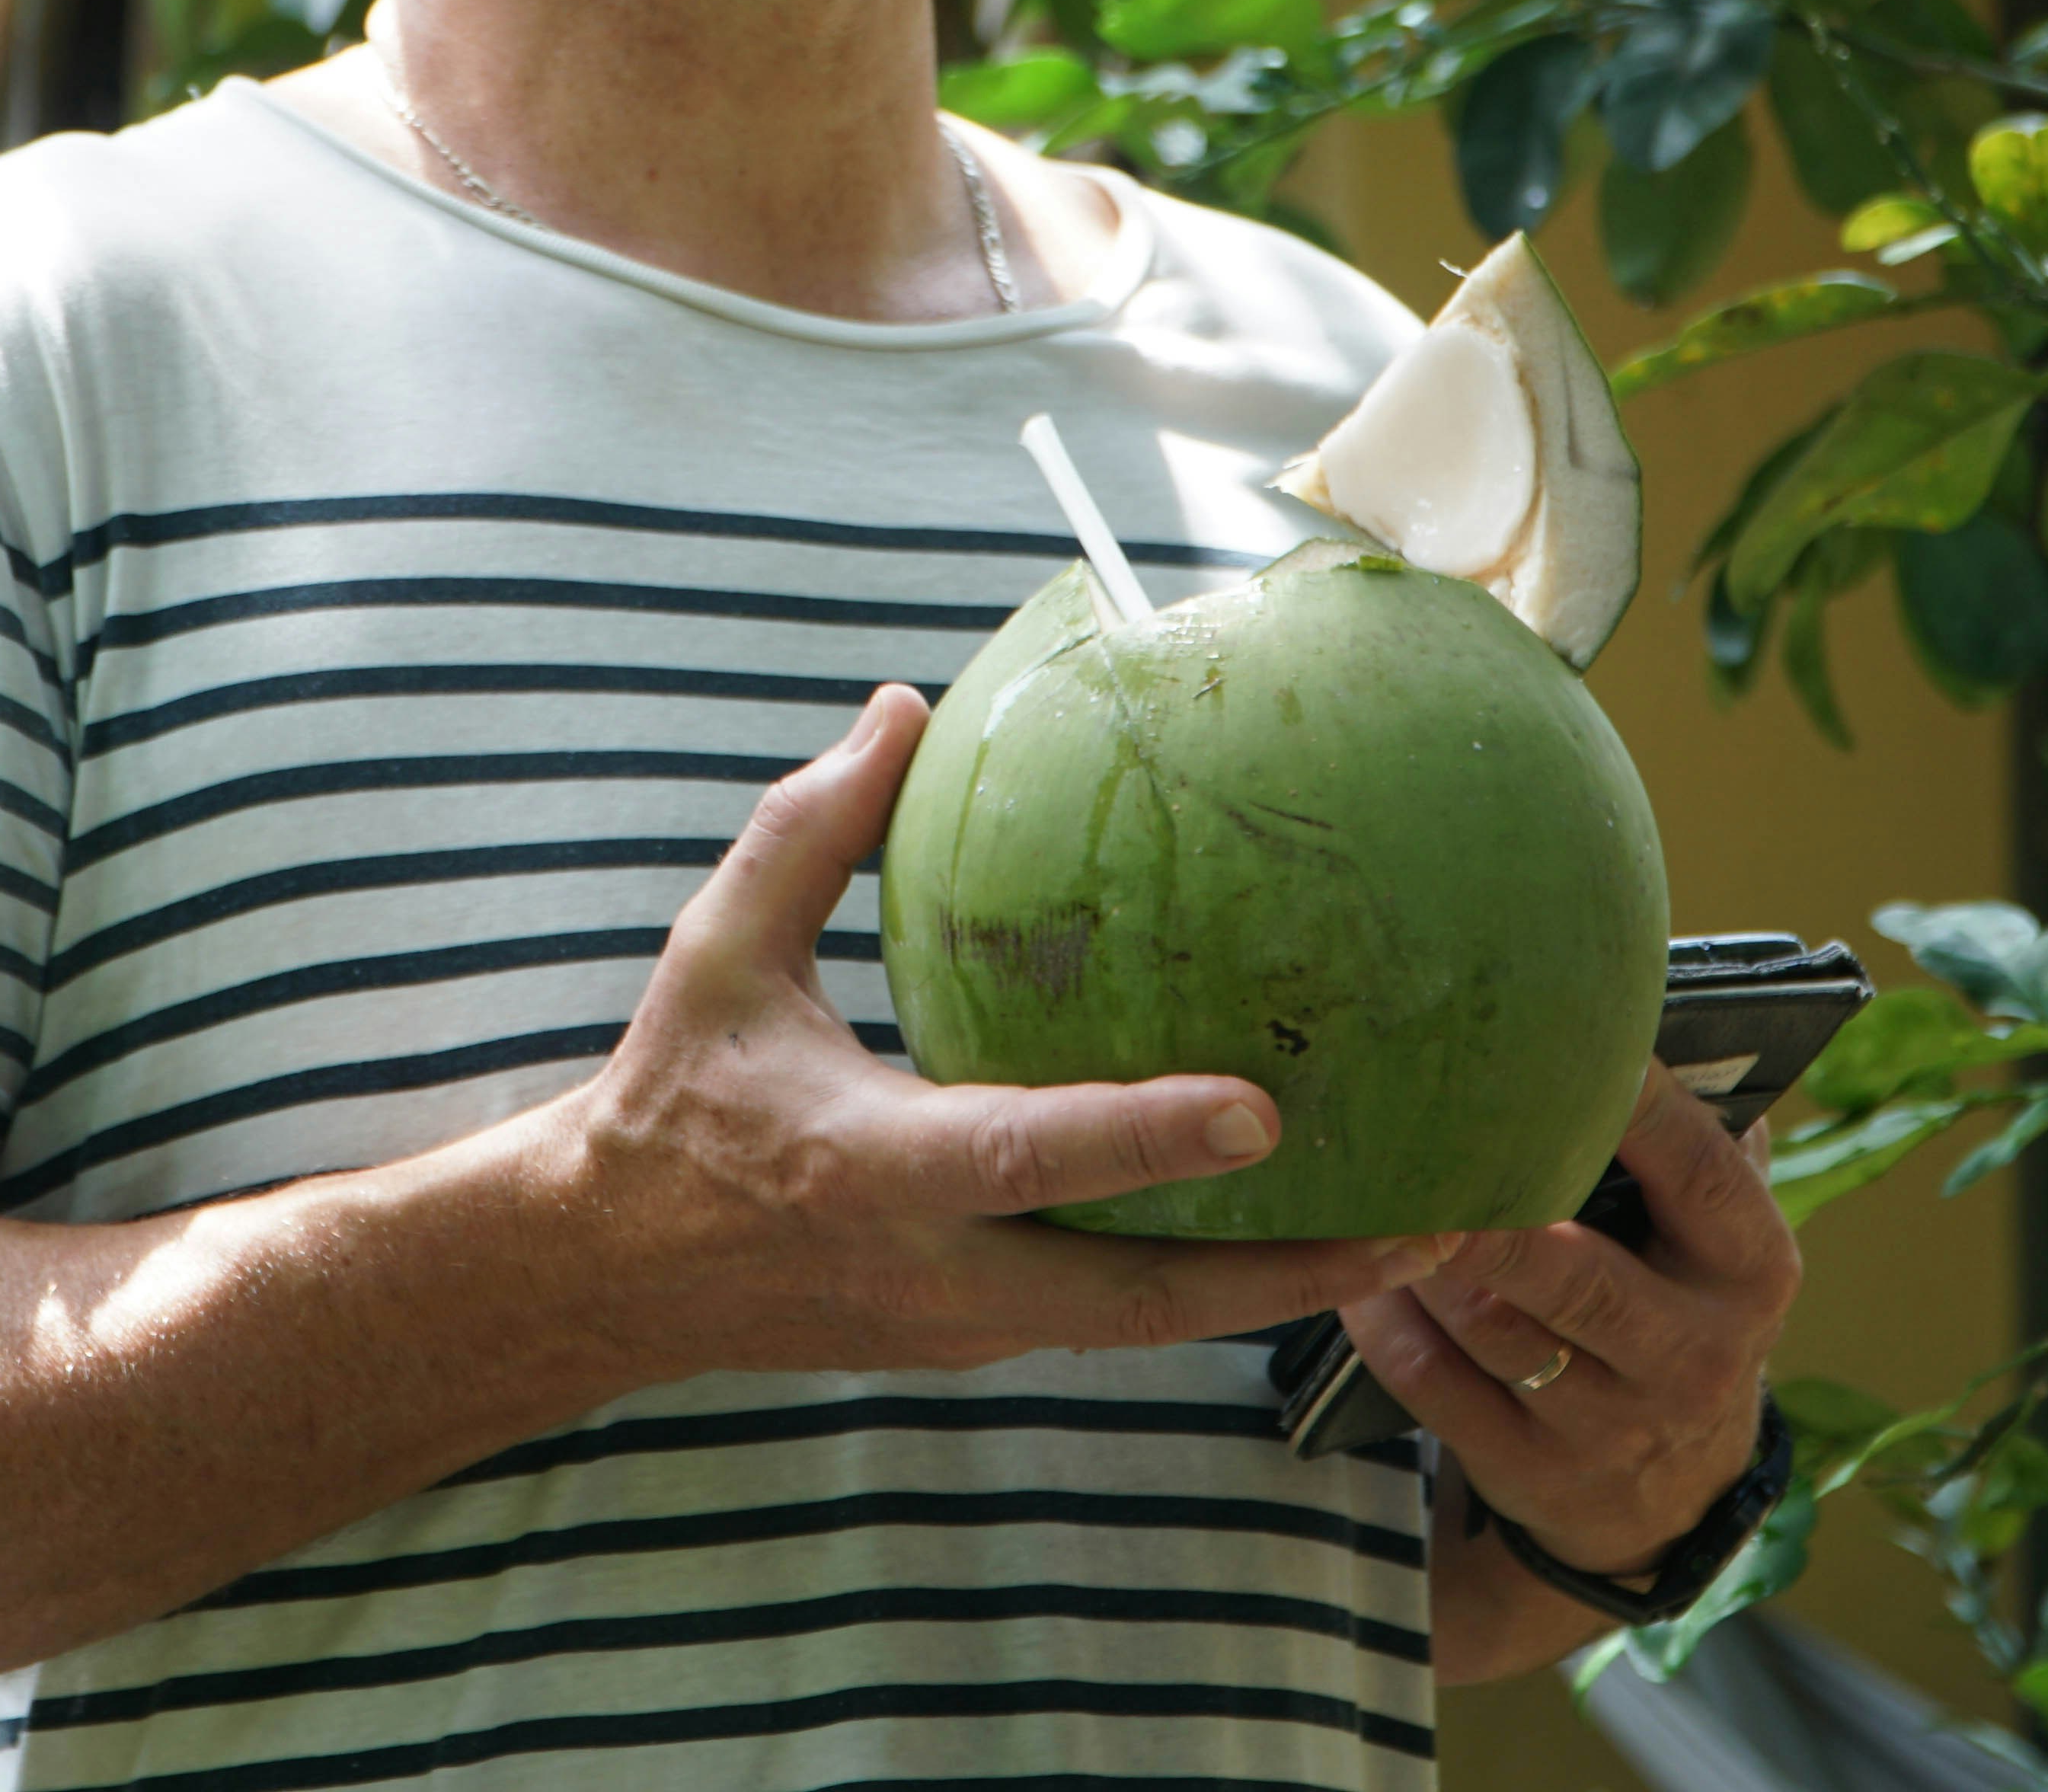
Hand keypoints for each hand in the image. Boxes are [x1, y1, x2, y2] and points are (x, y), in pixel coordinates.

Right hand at [553, 684, 1457, 1381]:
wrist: (610, 1271)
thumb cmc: (673, 1094)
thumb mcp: (718, 952)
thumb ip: (811, 831)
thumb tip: (905, 706)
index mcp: (875, 1166)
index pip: (1030, 1156)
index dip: (1144, 1135)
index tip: (1263, 1109)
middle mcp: (940, 1271)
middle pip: (1148, 1300)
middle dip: (1297, 1273)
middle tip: (1437, 1222)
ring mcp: (968, 1325)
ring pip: (1155, 1325)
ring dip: (1288, 1290)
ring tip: (1427, 1233)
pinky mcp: (983, 1340)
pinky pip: (1124, 1316)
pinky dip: (1220, 1285)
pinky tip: (1309, 1233)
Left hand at [1337, 1060, 1800, 1573]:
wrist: (1670, 1493)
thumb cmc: (1674, 1302)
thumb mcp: (1710, 1235)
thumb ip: (1685, 1137)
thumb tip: (1621, 1011)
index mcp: (1750, 1269)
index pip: (1692, 1169)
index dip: (1624, 1102)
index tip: (1552, 1036)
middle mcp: (1693, 1353)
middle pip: (1577, 1272)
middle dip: (1490, 1209)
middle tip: (1416, 1135)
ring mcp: (1612, 1424)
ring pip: (1490, 1323)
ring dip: (1420, 1252)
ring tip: (1370, 1185)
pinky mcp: (1533, 1469)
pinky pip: (1432, 1381)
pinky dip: (1384, 1318)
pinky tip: (1353, 1267)